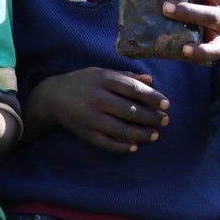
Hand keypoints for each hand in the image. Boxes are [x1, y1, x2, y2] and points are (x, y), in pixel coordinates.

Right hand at [28, 68, 168, 153]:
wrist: (52, 97)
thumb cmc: (82, 82)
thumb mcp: (102, 73)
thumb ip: (126, 76)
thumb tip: (150, 80)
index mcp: (103, 80)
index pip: (133, 89)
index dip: (152, 97)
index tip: (167, 104)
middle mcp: (97, 98)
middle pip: (130, 111)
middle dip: (151, 118)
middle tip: (165, 121)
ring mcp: (90, 117)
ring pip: (121, 129)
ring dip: (141, 134)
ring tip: (155, 135)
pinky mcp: (85, 133)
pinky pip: (106, 143)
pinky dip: (122, 147)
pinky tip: (134, 146)